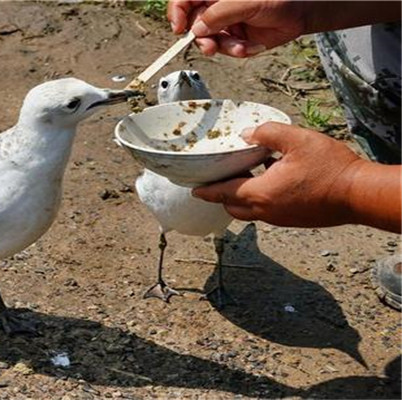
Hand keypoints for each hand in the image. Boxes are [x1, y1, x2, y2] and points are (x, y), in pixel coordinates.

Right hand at [167, 0, 401, 57]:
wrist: (300, 14)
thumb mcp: (247, 2)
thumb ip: (220, 14)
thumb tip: (197, 29)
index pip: (185, 0)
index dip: (177, 13)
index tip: (179, 28)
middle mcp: (216, 7)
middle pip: (193, 23)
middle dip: (202, 37)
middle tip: (209, 47)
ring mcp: (224, 23)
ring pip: (208, 39)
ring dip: (222, 46)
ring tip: (238, 47)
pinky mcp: (233, 38)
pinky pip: (224, 49)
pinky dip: (234, 51)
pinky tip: (247, 47)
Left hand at [192, 123, 401, 232]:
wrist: (359, 194)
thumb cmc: (330, 168)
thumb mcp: (297, 140)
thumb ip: (268, 133)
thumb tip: (248, 133)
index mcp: (261, 193)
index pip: (224, 193)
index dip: (207, 190)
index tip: (194, 190)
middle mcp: (267, 211)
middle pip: (234, 207)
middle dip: (222, 196)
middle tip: (217, 180)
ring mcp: (281, 218)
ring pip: (251, 211)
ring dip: (243, 196)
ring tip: (246, 174)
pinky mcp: (294, 220)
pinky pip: (268, 211)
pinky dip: (261, 198)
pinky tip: (273, 178)